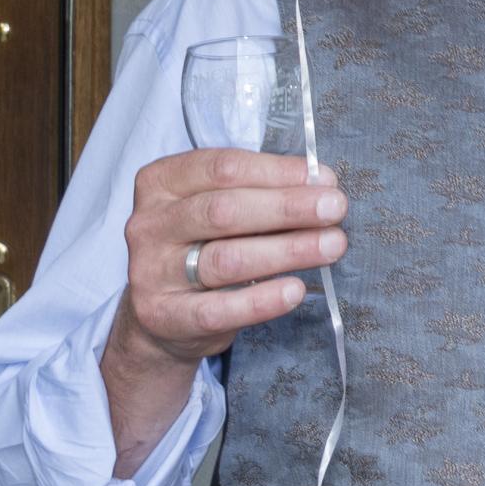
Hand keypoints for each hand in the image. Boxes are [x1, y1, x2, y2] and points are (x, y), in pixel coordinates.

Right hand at [101, 149, 343, 460]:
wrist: (162, 318)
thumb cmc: (202, 248)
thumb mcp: (218, 210)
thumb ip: (259, 192)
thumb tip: (321, 182)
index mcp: (160, 183)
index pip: (220, 167)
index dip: (276, 171)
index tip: (323, 178)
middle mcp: (149, 224)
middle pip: (223, 211)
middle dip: (287, 208)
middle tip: (335, 209)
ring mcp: (151, 272)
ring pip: (225, 259)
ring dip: (286, 250)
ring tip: (332, 245)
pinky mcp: (163, 316)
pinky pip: (218, 309)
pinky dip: (261, 301)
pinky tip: (296, 290)